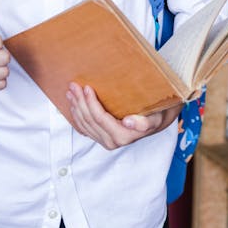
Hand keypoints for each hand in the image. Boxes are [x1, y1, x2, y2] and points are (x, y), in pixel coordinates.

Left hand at [65, 82, 181, 149]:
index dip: (91, 103)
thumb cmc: (155, 116)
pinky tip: (73, 104)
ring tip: (71, 92)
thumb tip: (129, 122)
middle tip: (73, 86)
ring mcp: (105, 142)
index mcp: (122, 137)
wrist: (156, 122)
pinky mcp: (101, 139)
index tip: (86, 87)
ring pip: (84, 124)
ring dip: (76, 107)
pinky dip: (77, 115)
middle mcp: (112, 142)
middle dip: (80, 102)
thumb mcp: (155, 118)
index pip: (100, 118)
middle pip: (89, 120)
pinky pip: (84, 128)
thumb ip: (144, 122)